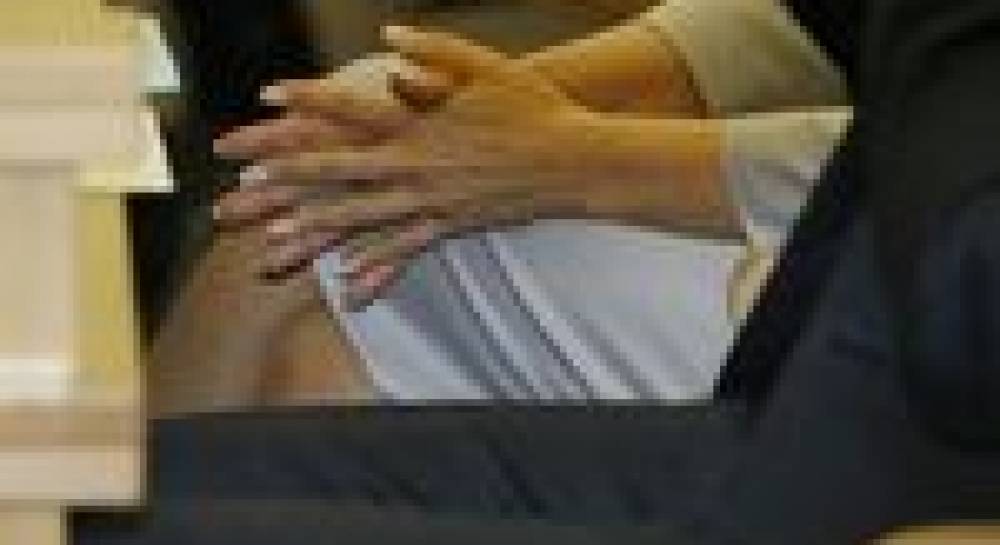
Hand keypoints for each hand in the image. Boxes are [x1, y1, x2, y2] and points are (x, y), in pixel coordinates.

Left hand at [225, 27, 596, 306]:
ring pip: (363, 218)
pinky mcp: (452, 225)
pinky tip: (346, 278)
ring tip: (276, 240)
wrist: (576, 163)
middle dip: (288, 175)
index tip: (266, 95)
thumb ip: (434, 49)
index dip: (306, 100)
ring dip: (315, 229)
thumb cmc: (535, 107)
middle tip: (246, 180)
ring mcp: (433, 199)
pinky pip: (405, 248)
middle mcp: (418, 164)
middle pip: (341, 170)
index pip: (351, 108)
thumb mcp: (487, 65)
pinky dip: (375, 263)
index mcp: (421, 121)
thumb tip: (386, 36)